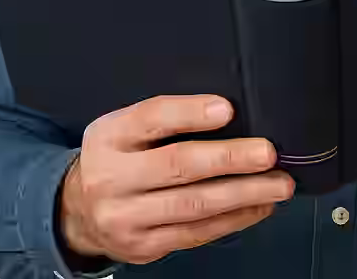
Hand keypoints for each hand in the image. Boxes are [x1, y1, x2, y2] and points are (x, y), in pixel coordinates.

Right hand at [59, 94, 294, 265]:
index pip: (152, 118)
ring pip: (193, 205)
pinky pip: (195, 234)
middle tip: (268, 153)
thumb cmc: (119, 155)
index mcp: (110, 136)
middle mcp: (112, 178)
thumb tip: (228, 111)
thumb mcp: (126, 125)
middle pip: (177, 166)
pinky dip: (233, 220)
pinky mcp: (143, 247)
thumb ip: (166, 116)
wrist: (78, 210)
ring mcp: (126, 218)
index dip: (190, 113)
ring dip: (243, 194)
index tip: (228, 110)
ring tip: (278, 184)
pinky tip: (259, 206)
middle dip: (230, 159)